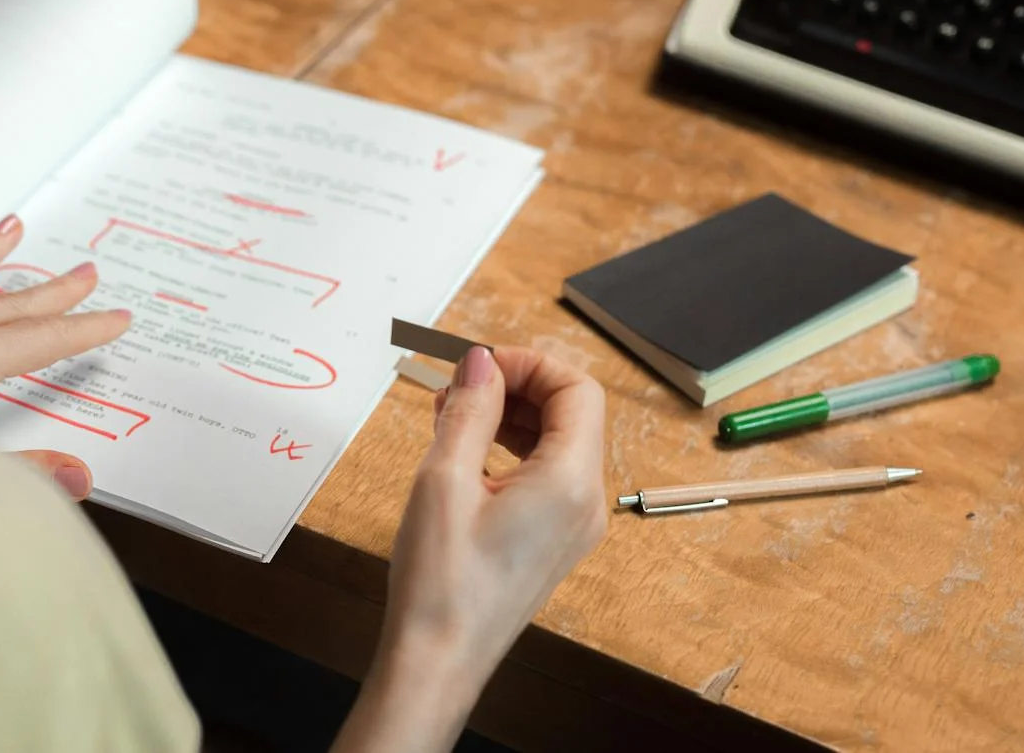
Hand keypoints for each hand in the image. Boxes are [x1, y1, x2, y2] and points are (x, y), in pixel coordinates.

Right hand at [333, 345, 606, 752]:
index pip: (577, 390)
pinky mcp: (552, 542)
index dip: (529, 364)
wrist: (437, 663)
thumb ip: (470, 410)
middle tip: (456, 387)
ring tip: (448, 416)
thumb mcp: (445, 478)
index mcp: (571, 482)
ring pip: (556, 444)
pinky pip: (545, 476)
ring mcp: (573, 526)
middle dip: (515, 387)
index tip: (478, 364)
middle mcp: (586, 503)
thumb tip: (481, 361)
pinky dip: (509, 451)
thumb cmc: (441, 581)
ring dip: (509, 417)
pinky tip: (463, 453)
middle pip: (571, 414)